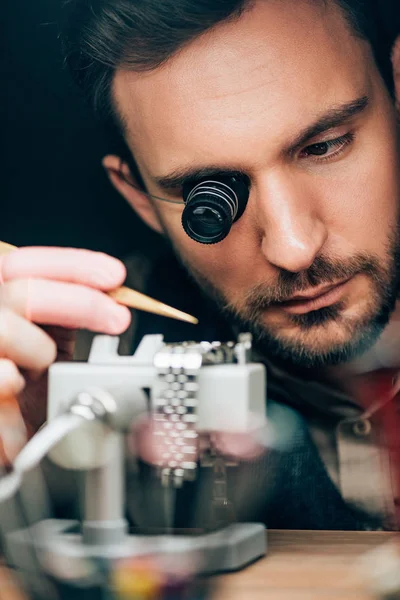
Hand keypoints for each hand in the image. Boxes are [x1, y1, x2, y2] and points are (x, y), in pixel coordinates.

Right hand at [0, 246, 130, 446]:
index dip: (73, 265)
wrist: (10, 430)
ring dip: (41, 350)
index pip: (24, 263)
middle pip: (23, 290)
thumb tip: (109, 289)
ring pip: (6, 330)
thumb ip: (66, 308)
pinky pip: (0, 377)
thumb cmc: (28, 381)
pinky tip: (21, 384)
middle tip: (118, 319)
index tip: (114, 276)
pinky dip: (15, 380)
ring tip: (44, 369)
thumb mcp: (49, 334)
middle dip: (81, 302)